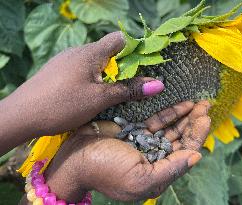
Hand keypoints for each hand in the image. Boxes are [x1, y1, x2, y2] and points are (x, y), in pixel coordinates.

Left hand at [0, 32, 163, 153]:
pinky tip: (89, 93)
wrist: (21, 115)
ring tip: (111, 92)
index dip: (134, 49)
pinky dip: (92, 78)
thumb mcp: (100, 99)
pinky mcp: (57, 71)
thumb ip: (128, 90)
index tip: (143, 66)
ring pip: (94, 61)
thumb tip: (159, 84)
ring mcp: (66, 60)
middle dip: (122, 66)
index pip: (119, 39)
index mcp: (91, 52)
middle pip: (107, 51)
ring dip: (106, 74)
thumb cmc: (63, 104)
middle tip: (130, 85)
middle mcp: (78, 51)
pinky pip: (81, 69)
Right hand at [40, 101, 210, 202]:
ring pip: (171, 128)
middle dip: (194, 122)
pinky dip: (169, 112)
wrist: (75, 158)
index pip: (185, 152)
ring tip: (198, 102)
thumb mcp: (139, 179)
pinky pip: (156, 120)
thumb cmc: (105, 171)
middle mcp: (154, 158)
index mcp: (158, 172)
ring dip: (185, 115)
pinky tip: (182, 103)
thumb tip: (196, 157)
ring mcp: (145, 142)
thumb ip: (170, 169)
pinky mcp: (135, 129)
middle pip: (181, 138)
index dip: (197, 135)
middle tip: (206, 105)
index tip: (206, 117)